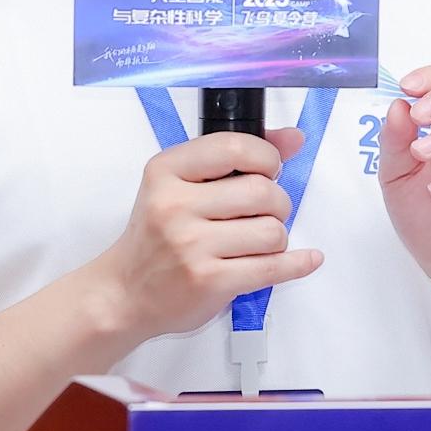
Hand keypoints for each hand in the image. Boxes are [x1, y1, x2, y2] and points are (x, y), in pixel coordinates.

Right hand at [82, 127, 321, 356]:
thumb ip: (236, 157)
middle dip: (278, 203)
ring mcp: (191, 245)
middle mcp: (175, 205)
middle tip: (266, 212)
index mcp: (166, 171)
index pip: (235, 147)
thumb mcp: (181, 185)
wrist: (125, 292)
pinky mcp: (208, 281)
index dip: (266, 157)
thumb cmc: (158, 236)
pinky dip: (297, 263)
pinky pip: (272, 267)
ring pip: (272, 231)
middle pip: (263, 192)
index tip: (270, 168)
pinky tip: (305, 259)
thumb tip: (294, 138)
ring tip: (257, 241)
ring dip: (277, 237)